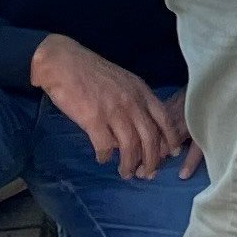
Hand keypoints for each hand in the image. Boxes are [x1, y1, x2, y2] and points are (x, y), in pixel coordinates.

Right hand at [33, 35, 192, 180]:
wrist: (63, 62)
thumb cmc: (91, 72)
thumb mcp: (122, 82)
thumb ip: (133, 103)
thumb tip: (136, 131)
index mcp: (141, 91)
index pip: (164, 119)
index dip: (171, 138)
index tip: (173, 153)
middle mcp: (131, 102)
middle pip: (150, 138)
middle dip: (152, 160)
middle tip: (147, 173)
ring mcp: (113, 111)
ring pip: (130, 146)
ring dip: (129, 164)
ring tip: (125, 173)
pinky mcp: (93, 119)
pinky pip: (104, 146)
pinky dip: (104, 156)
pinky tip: (102, 158)